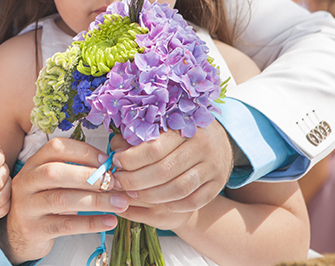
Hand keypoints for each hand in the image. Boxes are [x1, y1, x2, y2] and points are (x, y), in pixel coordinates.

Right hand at [2, 138, 128, 263]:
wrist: (20, 234)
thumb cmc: (47, 202)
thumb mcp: (56, 182)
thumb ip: (77, 171)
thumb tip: (113, 167)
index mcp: (33, 164)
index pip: (56, 148)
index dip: (84, 152)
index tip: (107, 162)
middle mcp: (26, 182)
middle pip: (55, 173)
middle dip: (88, 176)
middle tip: (114, 183)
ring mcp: (26, 207)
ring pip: (61, 199)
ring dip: (96, 201)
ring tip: (120, 203)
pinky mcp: (33, 229)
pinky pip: (65, 225)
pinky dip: (90, 223)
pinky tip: (110, 221)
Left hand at [109, 122, 231, 212]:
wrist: (219, 144)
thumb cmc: (183, 135)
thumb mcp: (163, 128)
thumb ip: (139, 137)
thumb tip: (114, 149)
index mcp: (187, 127)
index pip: (154, 149)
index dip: (131, 160)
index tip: (116, 162)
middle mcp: (203, 146)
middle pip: (164, 171)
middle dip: (136, 181)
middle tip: (120, 182)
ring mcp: (213, 167)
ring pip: (178, 189)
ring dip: (151, 195)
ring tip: (134, 193)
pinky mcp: (217, 185)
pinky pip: (192, 202)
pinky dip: (172, 205)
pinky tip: (157, 202)